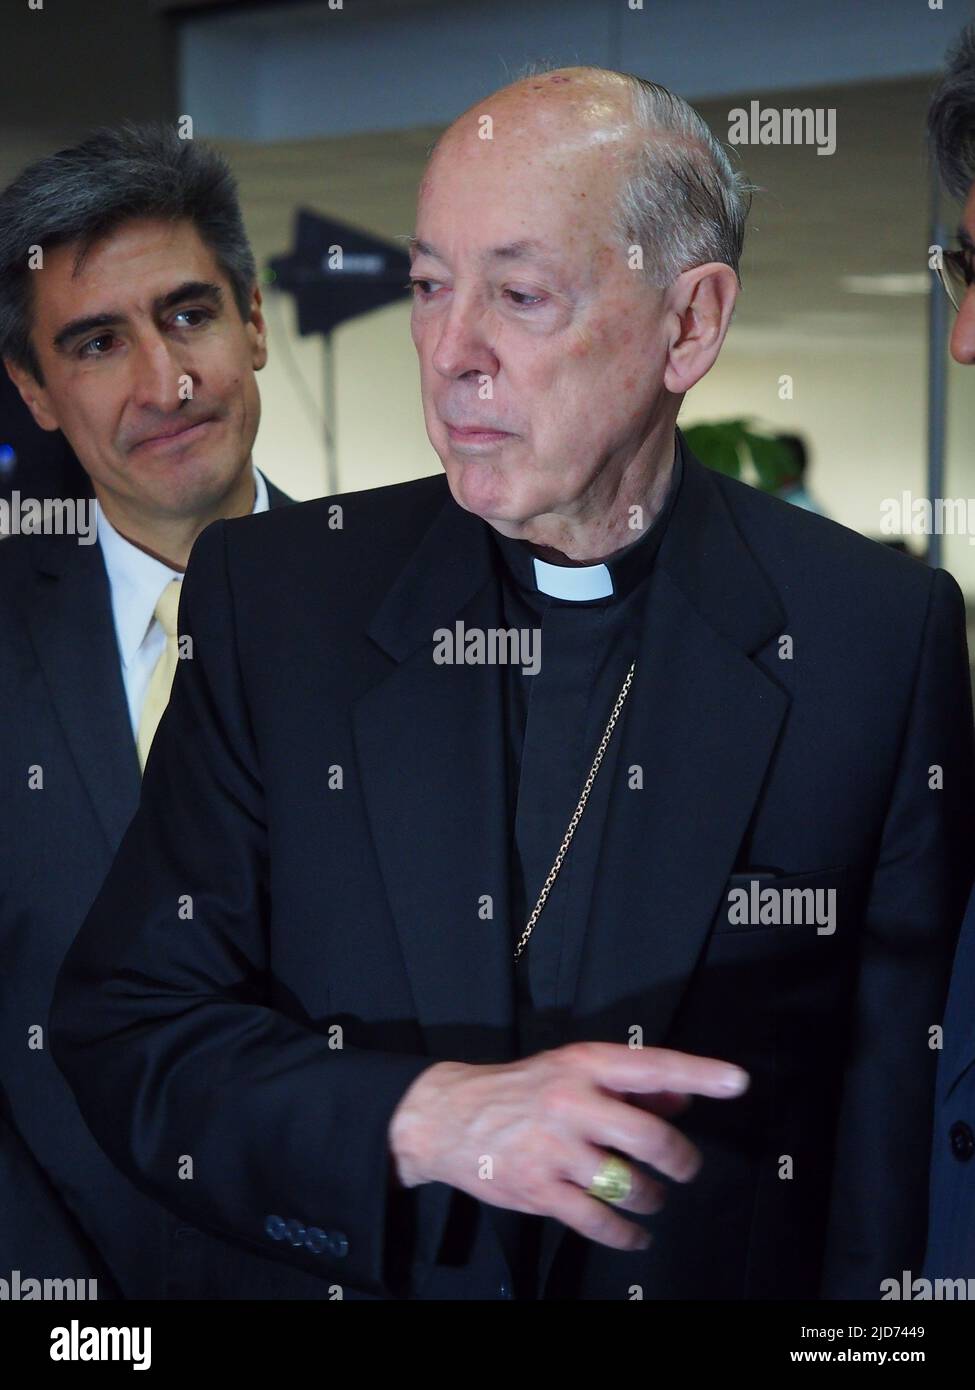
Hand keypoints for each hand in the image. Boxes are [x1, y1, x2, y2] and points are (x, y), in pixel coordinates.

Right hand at [388, 1041, 748, 1250]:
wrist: (448, 1116)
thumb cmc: (522, 1090)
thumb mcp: (572, 1071)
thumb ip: (630, 1085)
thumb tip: (683, 1100)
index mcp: (584, 1065)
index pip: (652, 1066)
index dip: (699, 1073)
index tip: (737, 1081)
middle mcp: (571, 1103)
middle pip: (647, 1137)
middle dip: (679, 1159)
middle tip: (684, 1168)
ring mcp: (554, 1149)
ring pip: (627, 1183)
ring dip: (651, 1197)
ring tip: (652, 1197)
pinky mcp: (539, 1189)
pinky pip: (597, 1220)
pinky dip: (626, 1234)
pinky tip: (636, 1235)